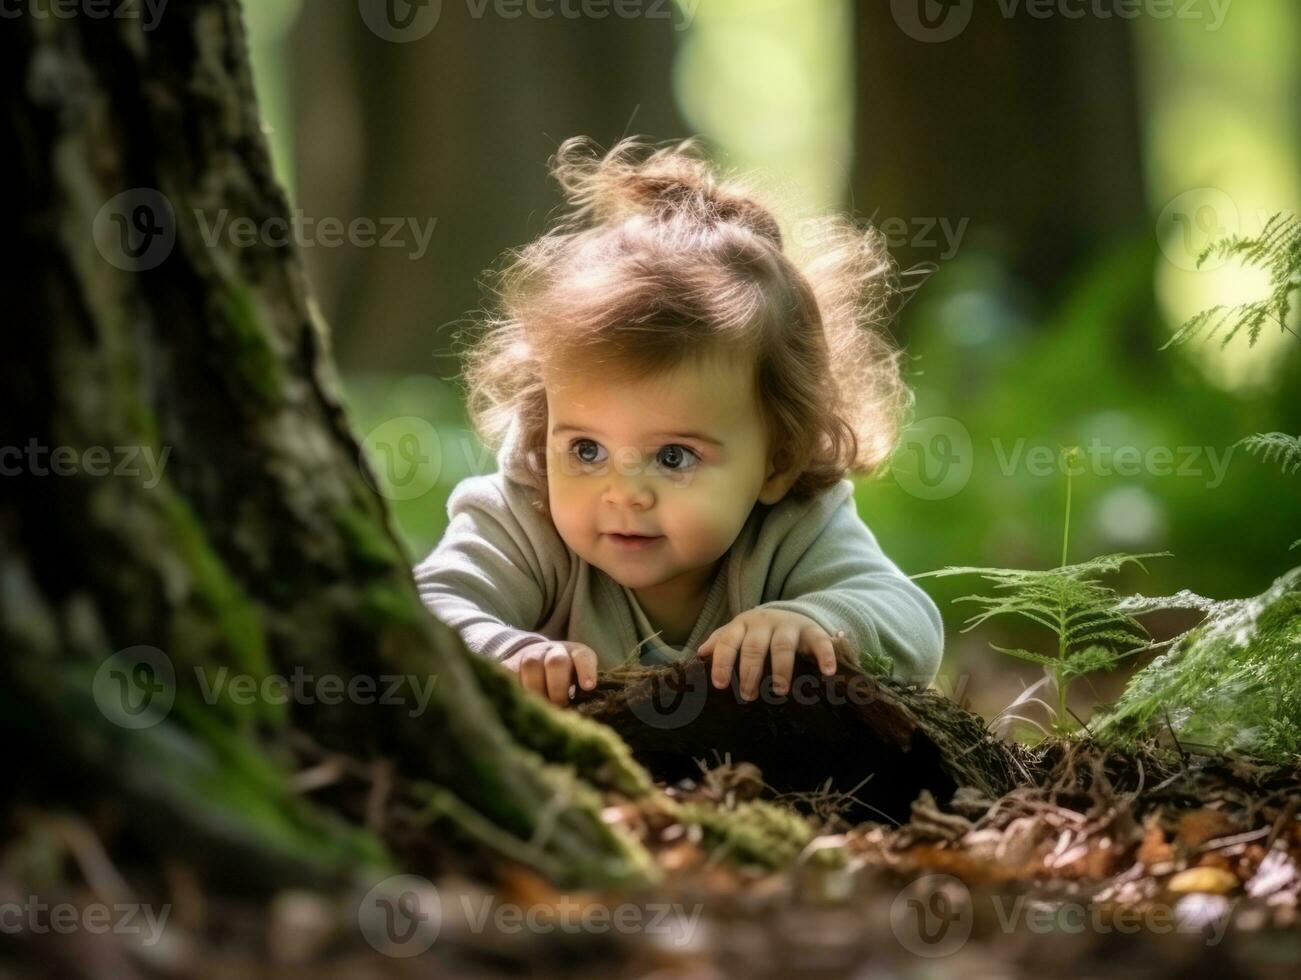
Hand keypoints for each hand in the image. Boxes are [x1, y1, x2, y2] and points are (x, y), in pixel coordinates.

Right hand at [502, 639, 597, 707]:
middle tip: (560, 706)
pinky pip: (510, 673)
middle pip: (557, 662)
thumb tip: (588, 713)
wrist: (536, 661)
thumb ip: (583, 696)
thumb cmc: (566, 681)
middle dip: (558, 687)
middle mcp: (554, 651)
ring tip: (540, 708)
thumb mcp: (578, 682)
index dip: (586, 671)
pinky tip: (520, 703)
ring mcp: (531, 655)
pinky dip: (515, 689)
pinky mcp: (511, 664)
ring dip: (537, 690)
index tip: (589, 687)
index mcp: (575, 654)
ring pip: (531, 665)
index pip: (583, 657)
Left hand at [695, 608, 836, 699]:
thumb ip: (720, 643)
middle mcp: (763, 623)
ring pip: (782, 645)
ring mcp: (788, 625)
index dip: (722, 662)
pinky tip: (827, 673)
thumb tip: (699, 656)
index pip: (728, 642)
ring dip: (781, 668)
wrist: (792, 613)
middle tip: (748, 694)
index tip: (719, 685)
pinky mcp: (812, 630)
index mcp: (741, 625)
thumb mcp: (737, 634)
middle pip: (754, 646)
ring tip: (779, 691)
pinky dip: (824, 656)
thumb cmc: (757, 633)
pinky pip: (819, 641)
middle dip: (750, 671)